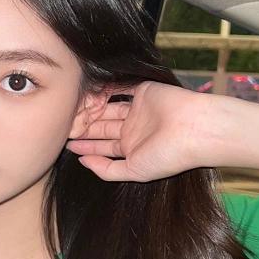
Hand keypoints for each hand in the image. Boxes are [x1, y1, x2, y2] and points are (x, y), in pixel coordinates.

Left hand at [65, 81, 208, 181]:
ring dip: (91, 108)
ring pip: (107, 107)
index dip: (84, 145)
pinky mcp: (143, 91)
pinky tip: (89, 90)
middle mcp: (133, 129)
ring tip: (71, 108)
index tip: (66, 142)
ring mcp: (138, 110)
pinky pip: (120, 87)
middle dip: (84, 126)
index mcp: (131, 148)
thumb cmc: (167, 155)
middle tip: (64, 123)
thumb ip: (107, 170)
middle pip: (101, 126)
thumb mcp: (134, 171)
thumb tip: (82, 162)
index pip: (102, 146)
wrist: (194, 130)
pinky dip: (106, 87)